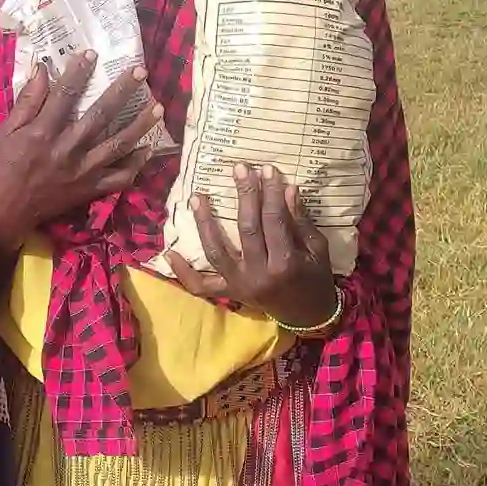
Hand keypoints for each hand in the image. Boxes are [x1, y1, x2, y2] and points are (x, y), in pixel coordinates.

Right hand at [0, 55, 164, 254]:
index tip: (92, 54)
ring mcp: (83, 172)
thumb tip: (42, 68)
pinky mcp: (91, 190)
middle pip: (100, 116)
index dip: (79, 72)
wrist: (7, 211)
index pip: (65, 95)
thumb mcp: (8, 131)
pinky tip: (149, 148)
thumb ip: (27, 100)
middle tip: (141, 72)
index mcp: (43, 133)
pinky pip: (120, 178)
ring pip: (118, 145)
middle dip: (122, 91)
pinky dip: (137, 164)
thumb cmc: (5, 166)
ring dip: (140, 125)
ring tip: (157, 107)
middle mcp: (67, 150)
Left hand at [167, 166, 337, 328]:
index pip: (274, 221)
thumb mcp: (317, 250)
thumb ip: (300, 221)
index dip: (270, 193)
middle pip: (246, 230)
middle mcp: (258, 275)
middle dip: (244, 197)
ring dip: (205, 223)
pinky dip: (183, 271)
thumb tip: (286, 189)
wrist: (307, 317)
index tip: (266, 170)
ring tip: (197, 196)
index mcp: (285, 264)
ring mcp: (239, 285)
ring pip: (216, 251)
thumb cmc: (315, 279)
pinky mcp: (229, 293)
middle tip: (239, 169)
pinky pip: (200, 285)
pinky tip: (169, 253)